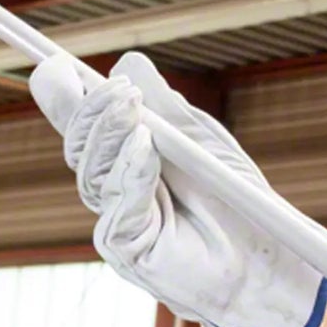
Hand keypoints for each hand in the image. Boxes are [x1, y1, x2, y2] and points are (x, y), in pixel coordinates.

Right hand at [29, 51, 326, 326]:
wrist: (270, 262)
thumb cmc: (240, 204)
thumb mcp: (204, 144)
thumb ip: (167, 109)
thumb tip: (127, 64)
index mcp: (126, 159)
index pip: (85, 124)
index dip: (67, 96)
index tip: (56, 63)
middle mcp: (115, 189)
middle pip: (80, 146)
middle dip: (91, 112)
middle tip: (117, 89)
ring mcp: (117, 220)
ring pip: (93, 172)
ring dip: (112, 136)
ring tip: (133, 111)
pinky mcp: (128, 249)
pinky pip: (119, 206)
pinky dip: (132, 172)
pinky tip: (145, 149)